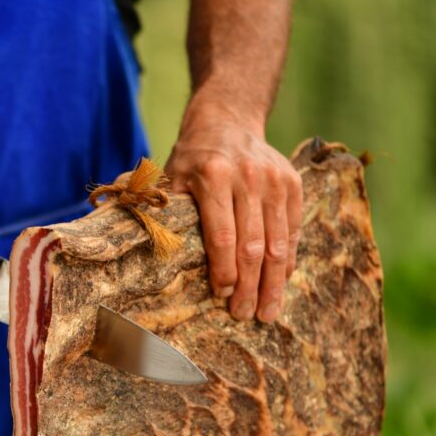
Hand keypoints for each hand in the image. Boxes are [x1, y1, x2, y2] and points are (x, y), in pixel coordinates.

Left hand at [165, 106, 301, 322]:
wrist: (229, 119)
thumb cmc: (192, 158)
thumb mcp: (170, 177)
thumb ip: (163, 210)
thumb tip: (142, 255)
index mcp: (214, 175)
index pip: (222, 234)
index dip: (223, 269)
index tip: (221, 295)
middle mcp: (249, 177)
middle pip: (254, 245)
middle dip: (249, 286)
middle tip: (244, 316)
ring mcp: (275, 180)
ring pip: (279, 242)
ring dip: (274, 282)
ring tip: (266, 312)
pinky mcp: (292, 184)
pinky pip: (293, 230)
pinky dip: (287, 259)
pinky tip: (280, 283)